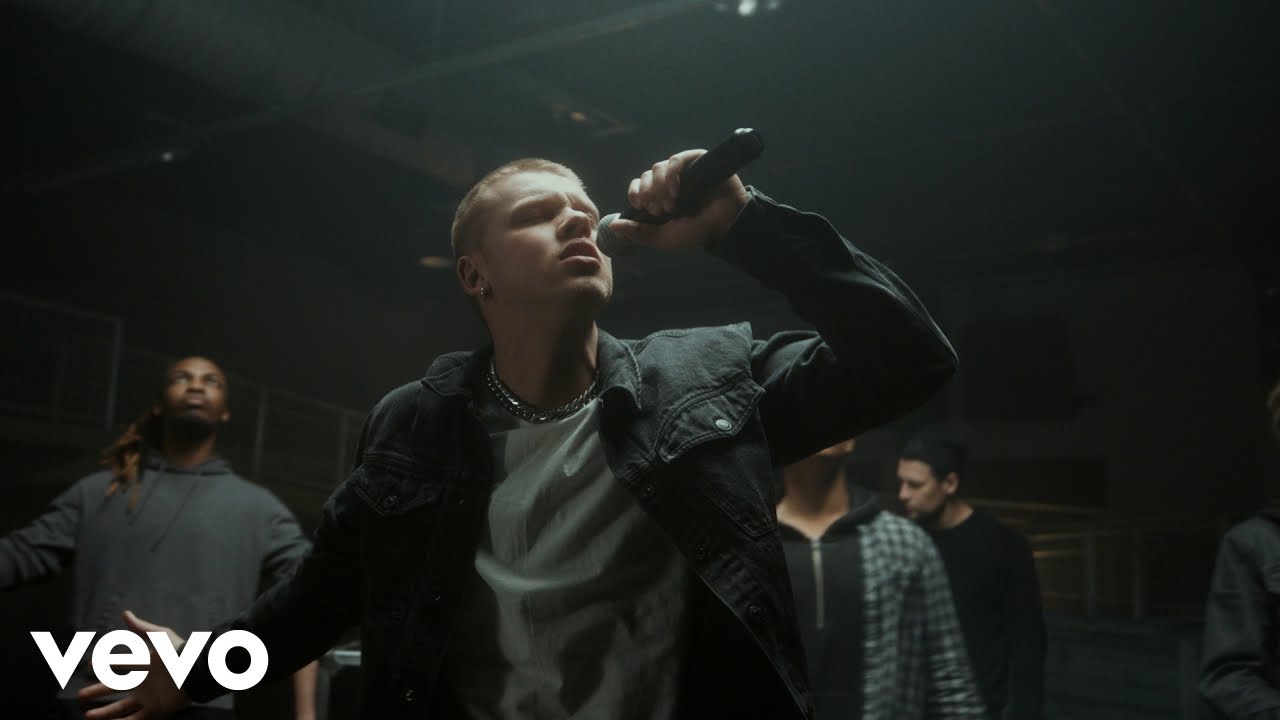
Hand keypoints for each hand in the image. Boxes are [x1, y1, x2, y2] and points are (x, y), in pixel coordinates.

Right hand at [80, 610, 191, 718]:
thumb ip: (141, 627)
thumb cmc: (178, 651)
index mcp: (144, 664)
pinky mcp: (156, 708)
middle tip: (81, 694)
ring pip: (122, 707)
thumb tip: (125, 613)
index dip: (105, 665)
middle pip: (116, 688)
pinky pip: (137, 719)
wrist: (196, 669)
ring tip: (87, 716)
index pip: (120, 665)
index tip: (88, 667)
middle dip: (98, 690)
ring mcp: (149, 697)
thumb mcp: (159, 636)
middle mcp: (144, 682)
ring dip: (105, 712)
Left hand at [610, 149, 749, 249]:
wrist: (725, 225)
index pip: (638, 186)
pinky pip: (676, 160)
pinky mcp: (696, 161)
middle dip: (648, 194)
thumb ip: (638, 233)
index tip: (640, 206)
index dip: (636, 193)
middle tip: (660, 210)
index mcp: (660, 196)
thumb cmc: (696, 232)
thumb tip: (613, 226)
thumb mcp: (663, 237)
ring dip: (659, 187)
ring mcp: (683, 170)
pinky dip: (671, 174)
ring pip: (657, 168)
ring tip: (671, 204)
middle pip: (645, 176)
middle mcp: (669, 181)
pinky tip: (676, 190)